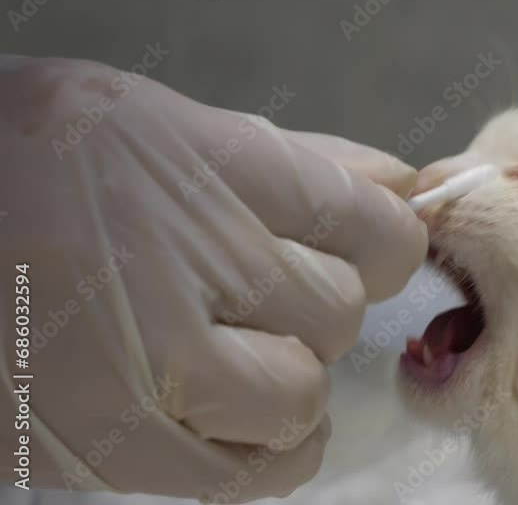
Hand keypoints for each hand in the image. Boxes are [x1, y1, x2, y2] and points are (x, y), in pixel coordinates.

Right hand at [0, 56, 425, 499]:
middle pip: (340, 311)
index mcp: (193, 161)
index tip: (360, 249)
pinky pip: (252, 474)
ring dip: (288, 381)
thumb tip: (400, 185)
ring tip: (237, 357)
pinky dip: (262, 452)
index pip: (371, 225)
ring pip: (303, 395)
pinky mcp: (115, 449)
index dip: (383, 244)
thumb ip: (289, 158)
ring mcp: (147, 362)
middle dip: (316, 306)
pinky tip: (229, 417)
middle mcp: (176, 258)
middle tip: (254, 294)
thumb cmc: (27, 164)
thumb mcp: (156, 127)